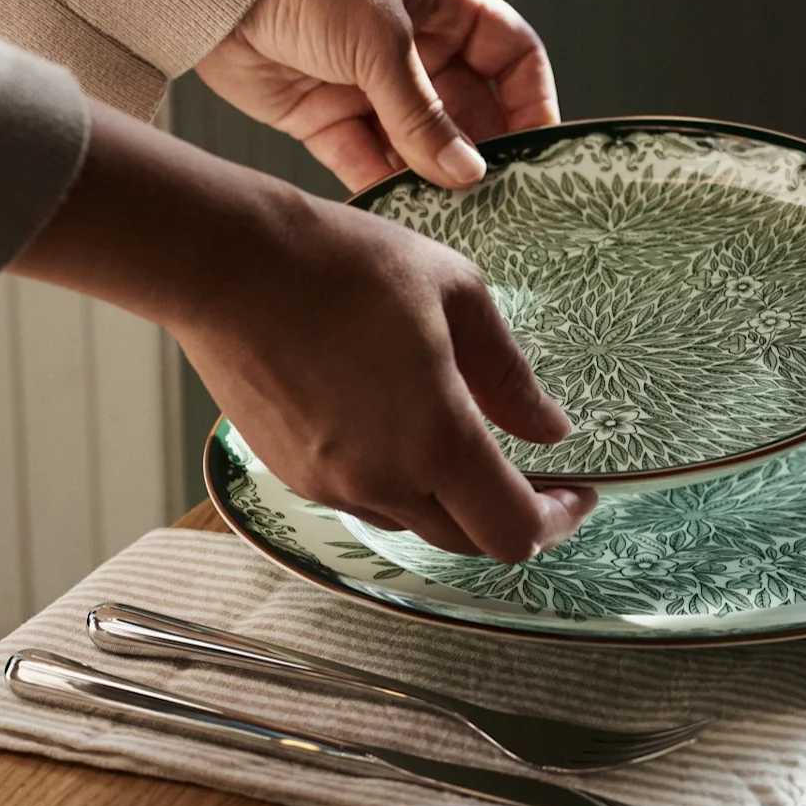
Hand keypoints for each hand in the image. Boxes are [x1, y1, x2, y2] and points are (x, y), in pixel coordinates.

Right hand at [177, 184, 594, 561]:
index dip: (557, 523)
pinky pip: (363, 497)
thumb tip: (550, 429)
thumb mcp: (454, 294)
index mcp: (435, 441)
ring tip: (461, 439)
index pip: (514, 530)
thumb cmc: (342, 264)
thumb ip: (510, 375)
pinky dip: (397, 479)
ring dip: (449, 497)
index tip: (577, 495)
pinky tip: (396, 424)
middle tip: (534, 477)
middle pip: (467, 540)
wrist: (228, 265)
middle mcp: (382, 480)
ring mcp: (330, 484)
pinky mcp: (292, 474)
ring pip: (413, 519)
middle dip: (509, 516)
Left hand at [197, 0, 557, 191]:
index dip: (530, 100)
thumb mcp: (380, 42)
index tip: (539, 150)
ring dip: (433, 179)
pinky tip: (403, 214)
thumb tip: (469, 173)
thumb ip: (424, 114)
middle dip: (480, 154)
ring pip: (419, 145)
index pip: (509, 55)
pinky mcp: (327, 120)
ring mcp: (370, 86)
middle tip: (496, 200)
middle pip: (467, 111)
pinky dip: (384, 189)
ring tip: (451, 218)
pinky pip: (368, 164)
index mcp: (440, 6)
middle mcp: (412, 48)